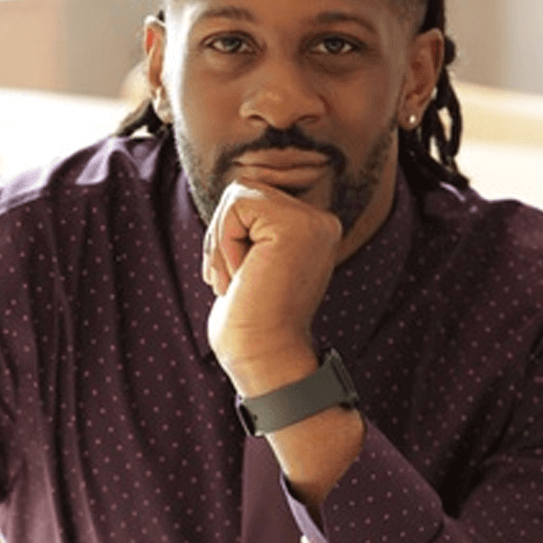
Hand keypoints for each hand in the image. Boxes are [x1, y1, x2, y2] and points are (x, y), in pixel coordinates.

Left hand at [203, 180, 341, 396]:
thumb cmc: (248, 319)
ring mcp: (313, 221)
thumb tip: (237, 184)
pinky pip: (236, 205)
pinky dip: (224, 241)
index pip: (253, 198)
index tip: (238, 278)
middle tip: (234, 281)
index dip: (230, 233)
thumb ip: (252, 224)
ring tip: (238, 279)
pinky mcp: (295, 225)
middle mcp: (321, 221)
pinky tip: (242, 276)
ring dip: (221, 240)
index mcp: (314, 229)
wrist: (263, 357)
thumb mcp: (251, 258)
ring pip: (238, 193)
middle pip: (244, 190)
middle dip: (221, 234)